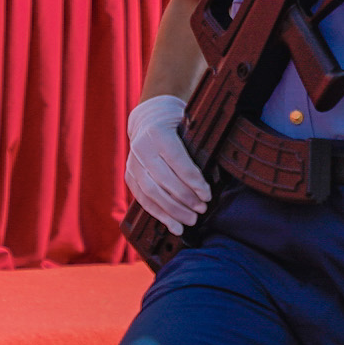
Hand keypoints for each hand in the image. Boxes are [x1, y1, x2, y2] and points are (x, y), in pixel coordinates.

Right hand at [124, 92, 211, 232]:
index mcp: (158, 132)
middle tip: (202, 209)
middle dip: (185, 198)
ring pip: (151, 193)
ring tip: (191, 220)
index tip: (207, 195)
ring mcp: (132, 163)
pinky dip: (160, 215)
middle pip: (163, 180)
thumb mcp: (188, 123)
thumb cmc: (175, 123)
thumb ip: (197, 144)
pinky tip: (174, 225)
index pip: (177, 161)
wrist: (147, 119)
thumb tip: (214, 174)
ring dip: (173, 211)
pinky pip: (143, 200)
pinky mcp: (129, 176)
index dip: (193, 181)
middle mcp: (142, 148)